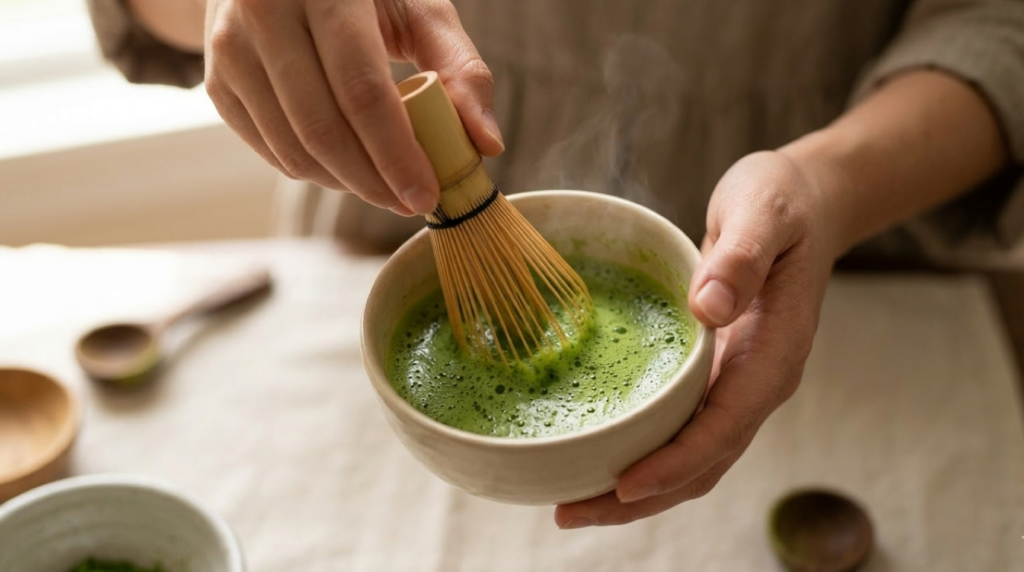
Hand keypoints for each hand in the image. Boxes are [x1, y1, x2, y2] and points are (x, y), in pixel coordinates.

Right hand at [202, 0, 503, 214]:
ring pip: (293, 149)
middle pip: (323, 129)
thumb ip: (461, 69)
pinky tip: (347, 167)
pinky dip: (315, 172)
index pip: (361, 89)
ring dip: (346, 184)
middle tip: (410, 203)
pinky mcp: (216, 83)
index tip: (426, 195)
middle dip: (373, 181)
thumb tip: (486, 145)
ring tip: (384, 186)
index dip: (396, 153)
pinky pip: (271, 152)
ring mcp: (230, 49)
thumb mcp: (418, 9)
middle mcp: (265, 13)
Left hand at [555, 150, 835, 527]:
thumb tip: (710, 307)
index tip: (624, 484)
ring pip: (690, 459)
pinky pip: (680, 430)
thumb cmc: (781, 204)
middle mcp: (756, 382)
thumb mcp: (764, 214)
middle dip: (639, 498)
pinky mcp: (714, 376)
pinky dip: (643, 455)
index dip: (676, 462)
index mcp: (773, 355)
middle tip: (569, 513)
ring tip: (572, 504)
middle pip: (702, 464)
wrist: (802, 203)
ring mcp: (736, 384)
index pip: (724, 426)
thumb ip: (742, 258)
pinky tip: (598, 458)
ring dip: (636, 490)